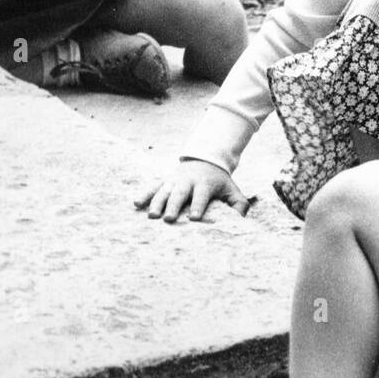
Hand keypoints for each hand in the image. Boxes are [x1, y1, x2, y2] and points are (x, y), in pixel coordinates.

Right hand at [134, 159, 250, 223]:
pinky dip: (144, 194)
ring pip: (164, 191)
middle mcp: (188, 181)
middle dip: (174, 206)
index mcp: (205, 184)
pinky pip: (153, 187)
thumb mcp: (231, 188)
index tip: (194, 218)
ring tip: (151, 216)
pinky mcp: (165, 180)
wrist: (205, 158)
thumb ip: (238, 202)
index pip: (202, 196)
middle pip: (180, 194)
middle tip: (168, 219)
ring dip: (157, 203)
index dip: (198, 206)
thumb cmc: (219, 180)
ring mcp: (174, 180)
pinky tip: (135, 204)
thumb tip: (243, 217)